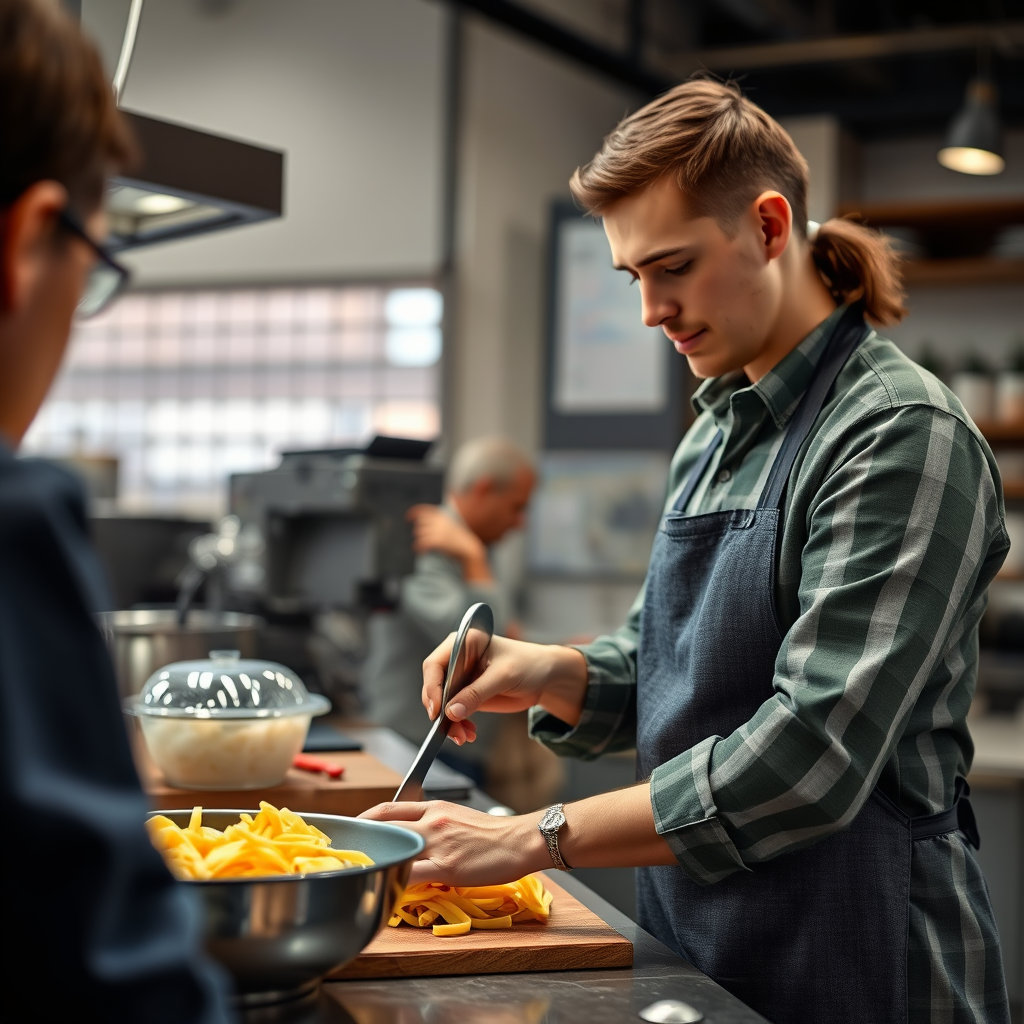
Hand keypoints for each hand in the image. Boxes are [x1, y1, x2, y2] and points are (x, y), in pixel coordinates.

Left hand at [361, 785, 675, 882]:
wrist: (522, 840)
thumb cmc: (494, 834)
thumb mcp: (458, 818)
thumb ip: (433, 825)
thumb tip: (412, 839)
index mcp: (433, 807)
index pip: (387, 807)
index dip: (363, 819)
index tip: (351, 830)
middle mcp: (431, 821)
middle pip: (383, 826)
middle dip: (361, 840)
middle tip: (346, 855)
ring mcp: (439, 843)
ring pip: (395, 849)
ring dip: (376, 862)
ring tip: (362, 874)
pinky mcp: (448, 866)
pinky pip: (413, 875)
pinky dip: (397, 881)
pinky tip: (389, 890)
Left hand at [406, 505, 492, 581]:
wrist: (469, 548)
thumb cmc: (458, 538)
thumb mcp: (449, 526)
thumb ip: (438, 522)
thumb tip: (421, 524)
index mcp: (442, 515)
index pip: (423, 510)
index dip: (413, 513)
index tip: (407, 518)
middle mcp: (439, 521)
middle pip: (419, 523)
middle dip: (418, 531)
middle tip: (421, 538)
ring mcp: (439, 530)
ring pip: (419, 533)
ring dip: (419, 540)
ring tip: (421, 546)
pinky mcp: (438, 541)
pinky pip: (422, 542)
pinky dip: (418, 547)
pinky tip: (419, 551)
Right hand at [422, 634, 587, 744]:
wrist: (546, 677)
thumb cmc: (528, 664)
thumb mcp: (503, 676)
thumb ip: (477, 693)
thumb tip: (451, 712)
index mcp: (463, 643)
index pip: (434, 664)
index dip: (432, 687)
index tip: (437, 710)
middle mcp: (458, 660)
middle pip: (435, 686)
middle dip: (440, 710)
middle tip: (449, 728)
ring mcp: (463, 679)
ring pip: (443, 704)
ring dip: (450, 723)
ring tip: (463, 737)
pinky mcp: (469, 695)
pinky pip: (455, 713)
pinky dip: (458, 725)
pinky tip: (469, 733)